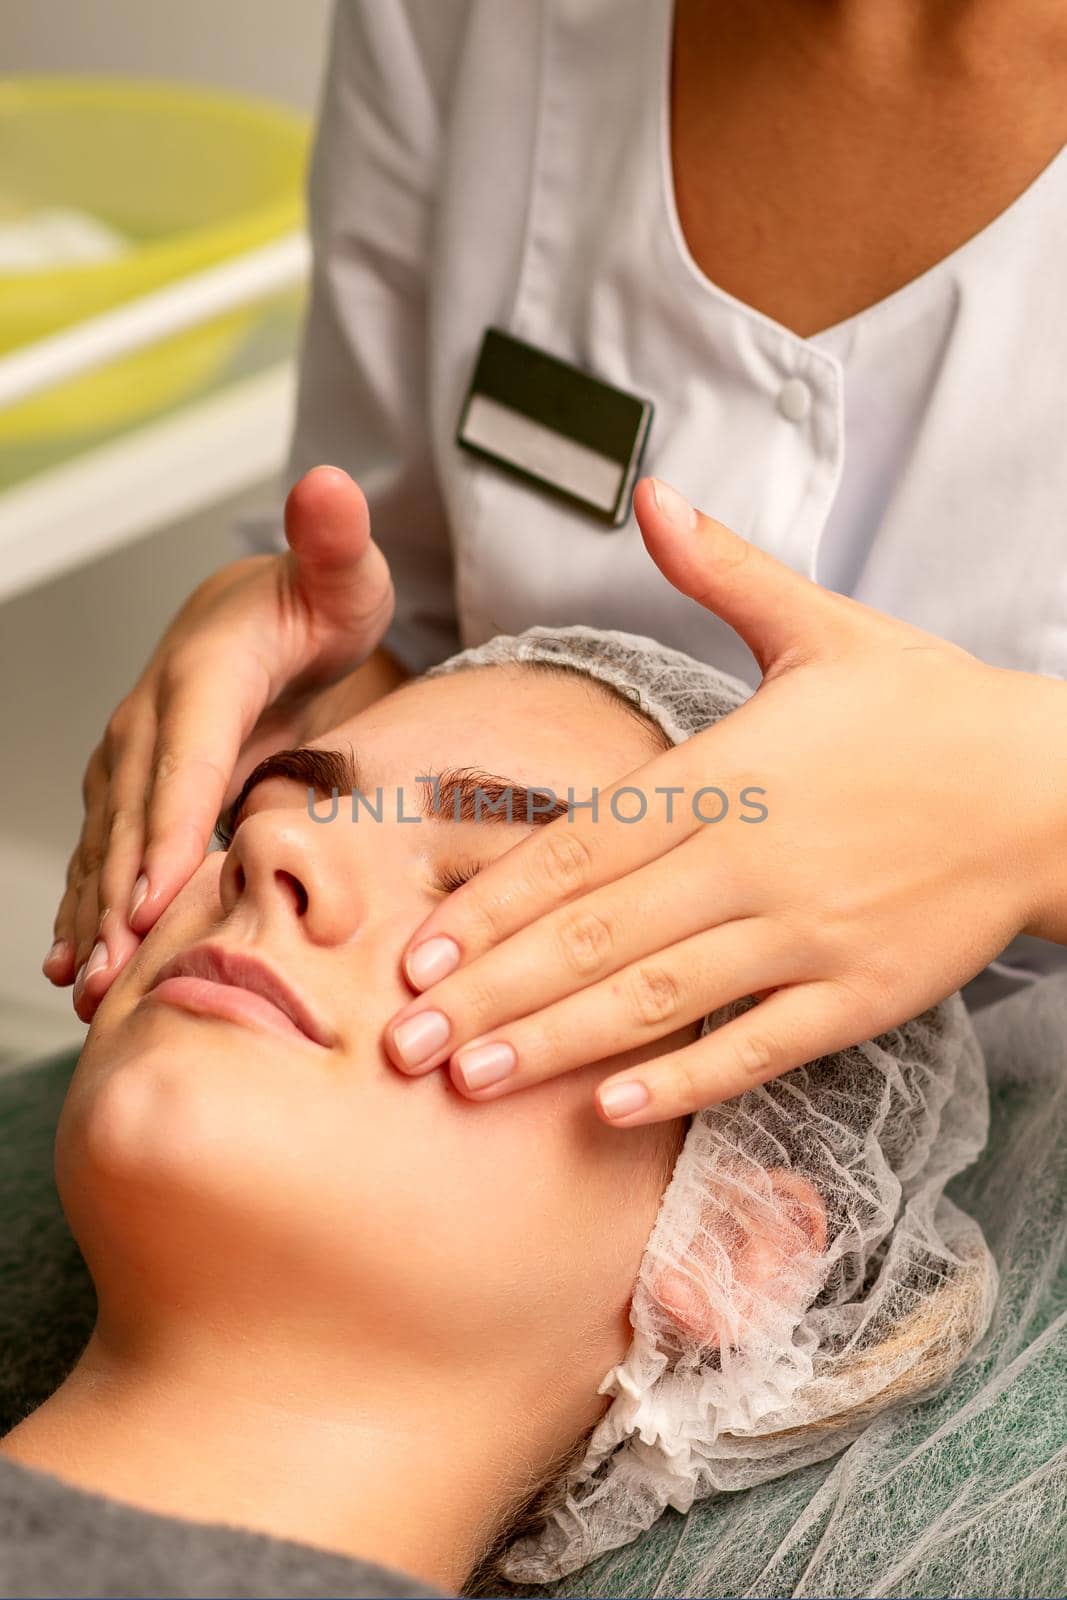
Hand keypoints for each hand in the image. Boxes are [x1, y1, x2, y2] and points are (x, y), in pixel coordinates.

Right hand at [45, 466, 394, 1020]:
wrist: (267, 610)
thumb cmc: (317, 602)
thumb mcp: (343, 573)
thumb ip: (334, 541)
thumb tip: (326, 486)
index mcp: (205, 673)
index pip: (184, 758)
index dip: (167, 828)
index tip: (152, 897)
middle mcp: (153, 716)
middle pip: (136, 816)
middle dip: (121, 898)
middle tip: (115, 976)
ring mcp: (134, 756)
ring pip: (108, 844)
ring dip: (94, 917)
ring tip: (87, 987)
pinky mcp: (135, 787)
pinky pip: (107, 852)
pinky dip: (89, 907)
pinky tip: (75, 964)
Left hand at [382, 476, 1066, 1125]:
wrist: (1058, 787)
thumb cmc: (929, 708)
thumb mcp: (823, 627)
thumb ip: (723, 571)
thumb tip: (651, 493)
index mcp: (728, 772)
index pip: (581, 846)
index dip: (493, 903)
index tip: (415, 949)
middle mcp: (752, 860)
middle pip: (595, 934)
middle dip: (490, 991)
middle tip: (398, 1041)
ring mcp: (805, 935)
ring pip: (657, 998)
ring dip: (555, 1043)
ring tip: (469, 1081)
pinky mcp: (859, 997)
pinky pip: (756, 1049)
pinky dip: (683, 1080)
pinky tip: (607, 1109)